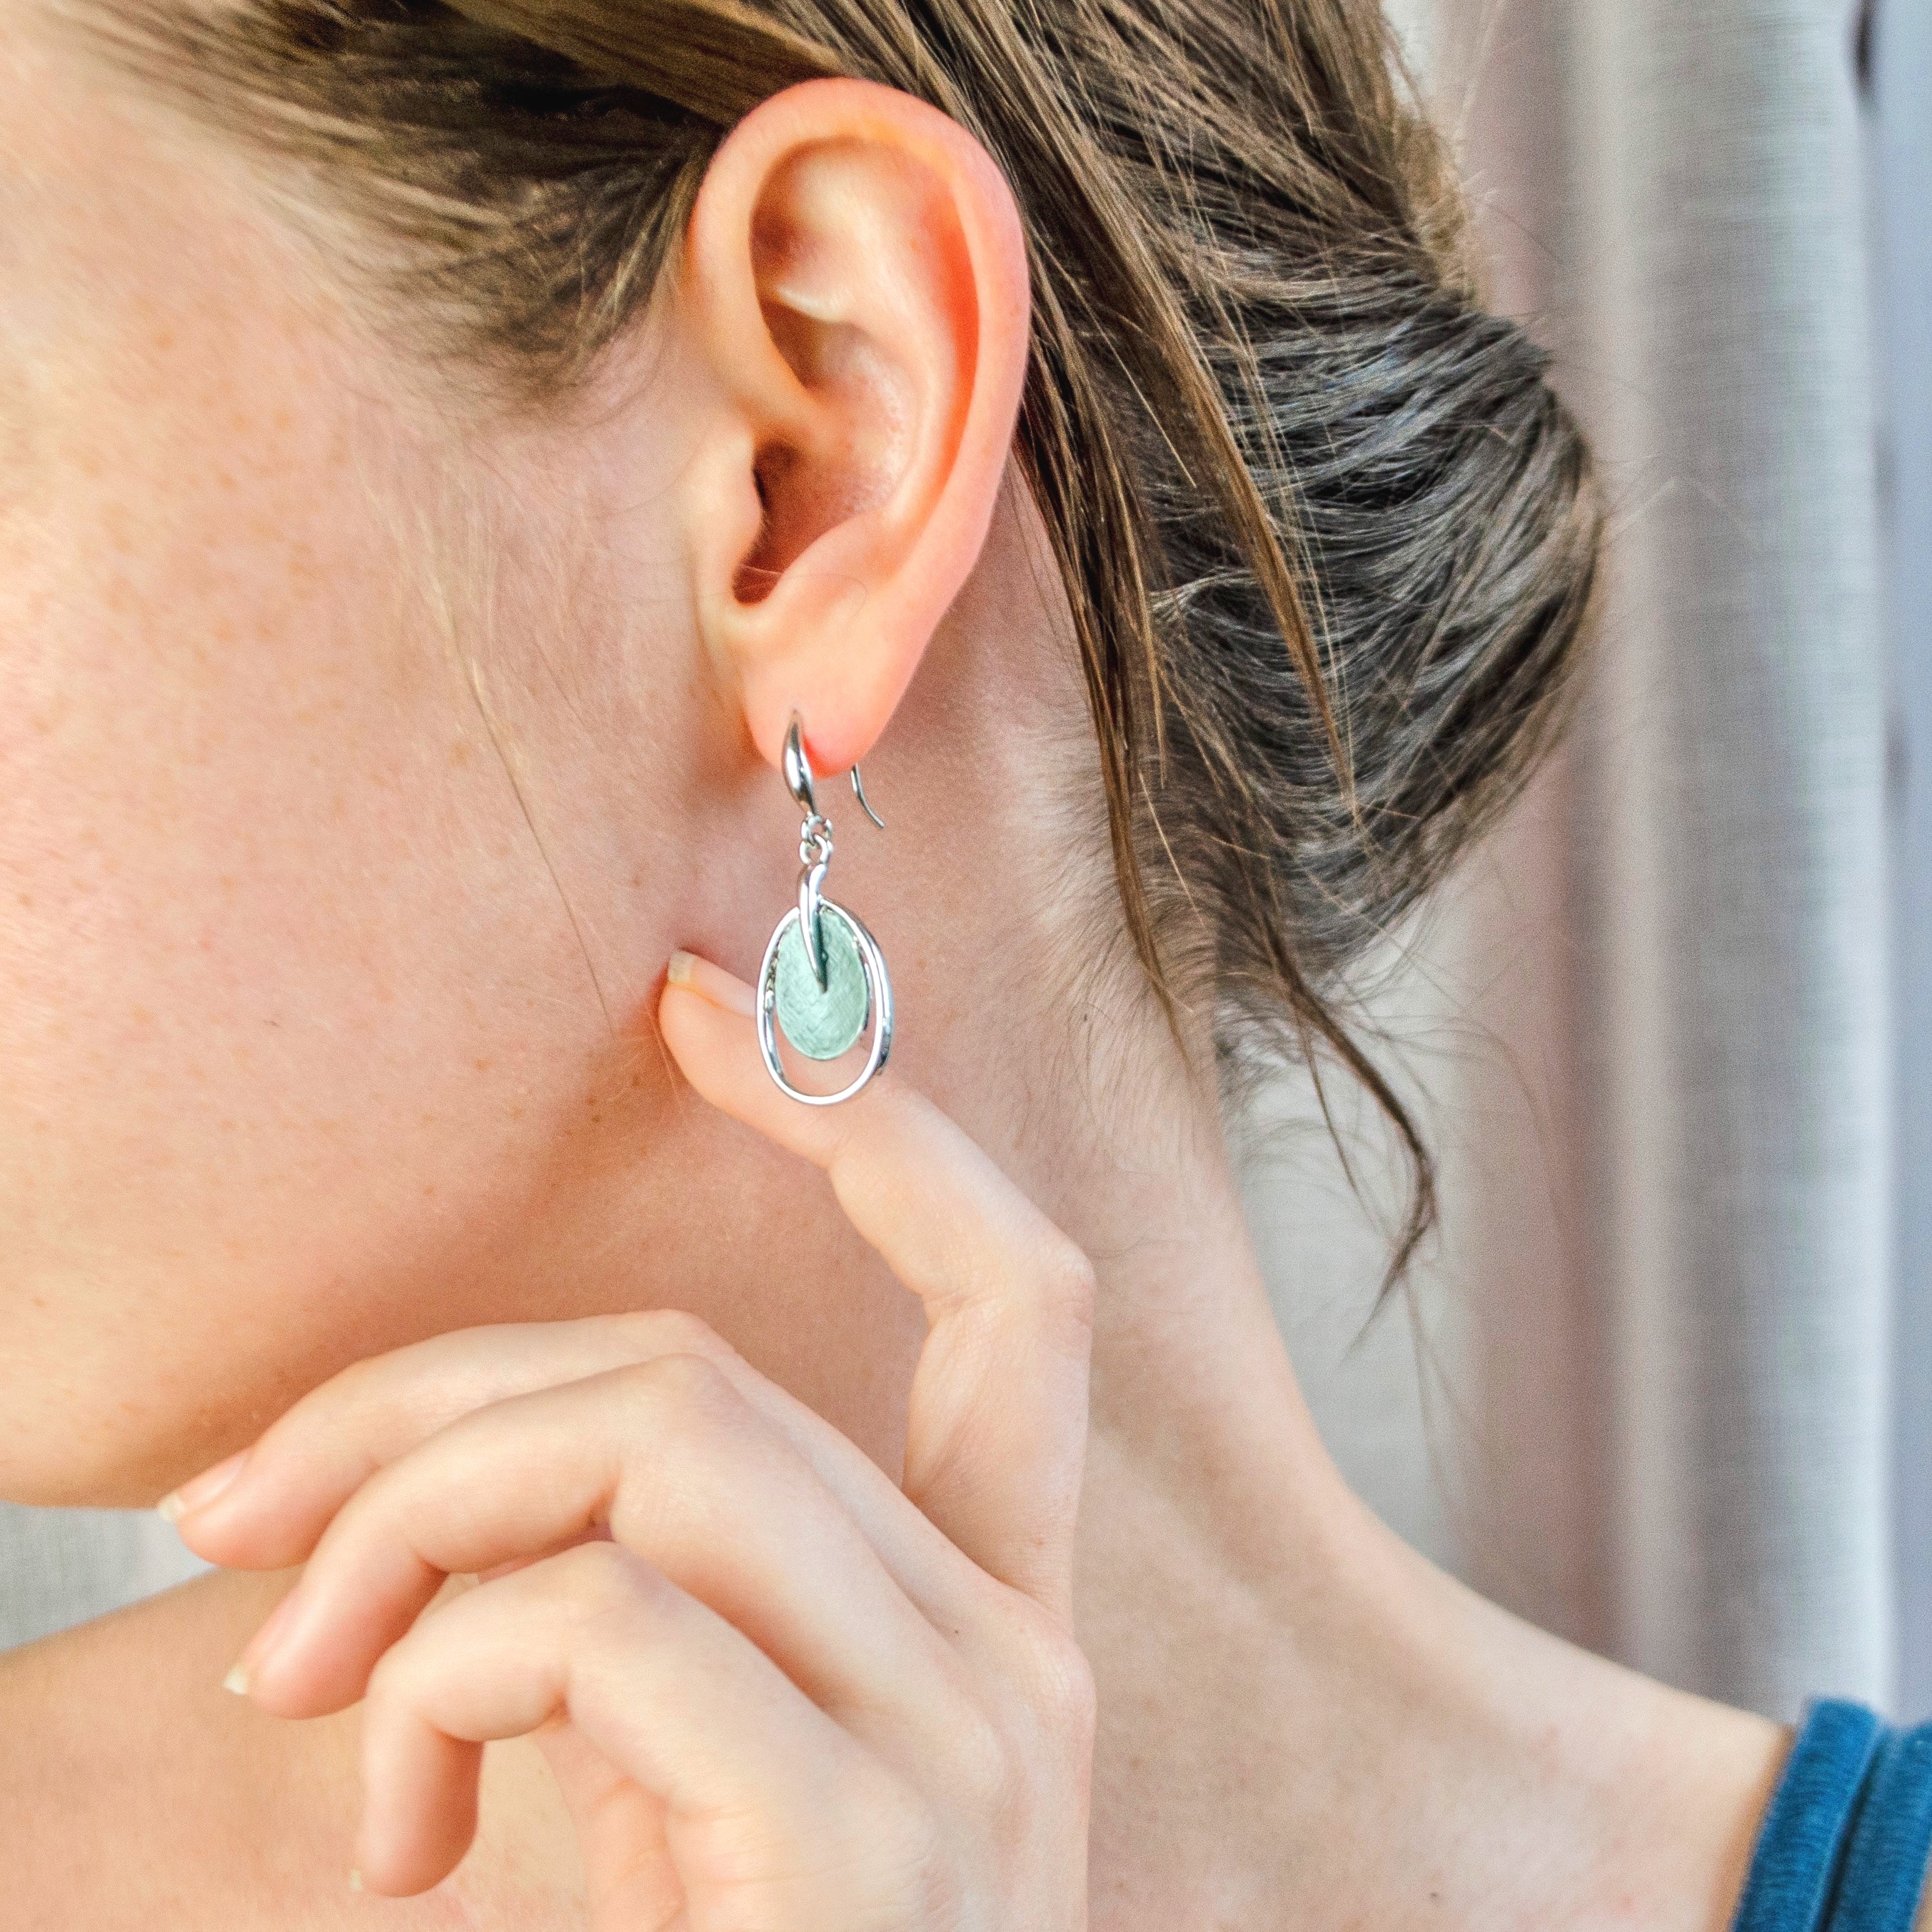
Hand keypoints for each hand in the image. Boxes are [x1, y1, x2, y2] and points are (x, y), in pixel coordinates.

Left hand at [161, 948, 1096, 1930]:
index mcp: (995, 1617)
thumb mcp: (684, 1777)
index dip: (876, 1129)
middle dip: (442, 1393)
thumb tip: (400, 1490)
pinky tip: (401, 1831)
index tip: (701, 1012)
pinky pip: (609, 1624)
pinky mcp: (863, 1850)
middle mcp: (1019, 1656)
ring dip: (417, 1514)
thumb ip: (630, 1610)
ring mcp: (967, 1750)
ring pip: (669, 1439)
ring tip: (298, 1669)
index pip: (1021, 1302)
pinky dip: (446, 1678)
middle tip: (245, 1508)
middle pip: (717, 1370)